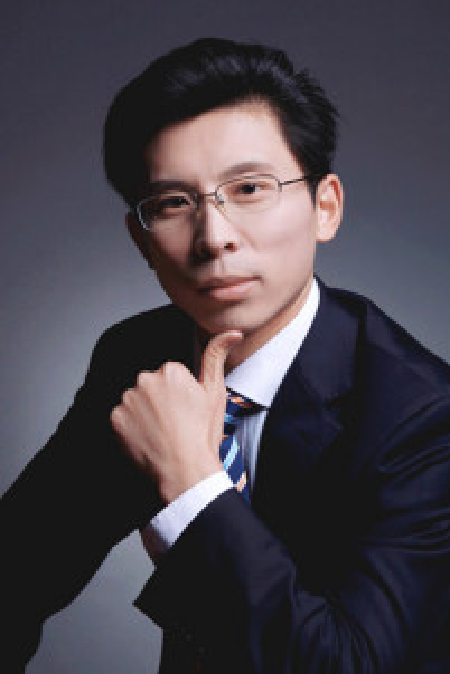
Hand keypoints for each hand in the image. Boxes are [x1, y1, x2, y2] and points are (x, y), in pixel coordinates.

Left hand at [110, 330, 242, 503]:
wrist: (185, 470)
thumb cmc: (202, 434)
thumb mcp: (215, 393)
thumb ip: (217, 356)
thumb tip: (232, 332)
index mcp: (170, 370)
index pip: (169, 377)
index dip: (179, 396)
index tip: (185, 412)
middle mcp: (145, 379)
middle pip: (150, 386)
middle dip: (159, 401)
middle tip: (174, 424)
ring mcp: (128, 400)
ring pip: (135, 402)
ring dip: (144, 413)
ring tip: (161, 433)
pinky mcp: (115, 419)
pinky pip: (122, 418)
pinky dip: (131, 427)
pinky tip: (147, 438)